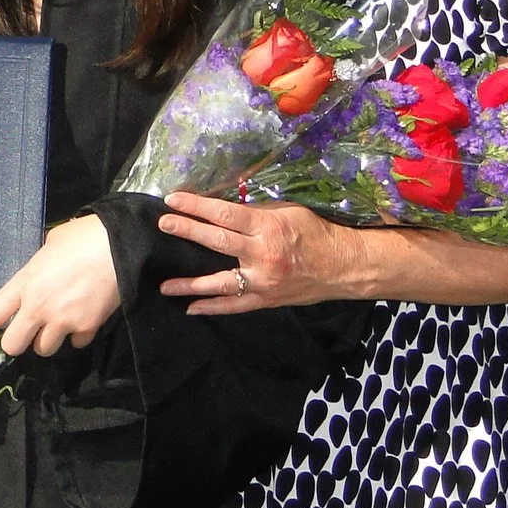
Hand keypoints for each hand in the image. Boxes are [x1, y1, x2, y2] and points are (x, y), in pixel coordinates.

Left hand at [0, 215, 119, 358]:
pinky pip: (76, 343)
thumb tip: (40, 272)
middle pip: (13, 345)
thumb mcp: (50, 246)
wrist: (120, 246)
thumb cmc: (83, 237)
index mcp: (25, 282)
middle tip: (29, 330)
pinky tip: (85, 316)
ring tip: (62, 318)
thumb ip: (38, 266)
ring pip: (44, 349)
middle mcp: (38, 306)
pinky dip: (78, 334)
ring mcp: (62, 320)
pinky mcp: (86, 328)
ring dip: (49, 338)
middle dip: (19, 341)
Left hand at [155, 194, 365, 314]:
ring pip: (220, 282)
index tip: (173, 199)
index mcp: (267, 227)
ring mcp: (263, 281)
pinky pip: (235, 306)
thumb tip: (222, 208)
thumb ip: (255, 211)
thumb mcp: (287, 211)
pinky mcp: (267, 300)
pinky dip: (212, 307)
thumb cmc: (315, 232)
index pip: (224, 214)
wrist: (344, 266)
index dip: (196, 206)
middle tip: (163, 225)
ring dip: (190, 284)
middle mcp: (262, 255)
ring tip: (165, 285)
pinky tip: (191, 308)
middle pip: (216, 241)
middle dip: (186, 231)